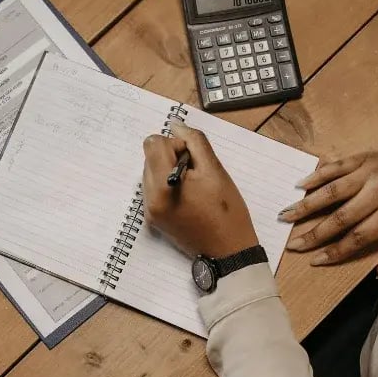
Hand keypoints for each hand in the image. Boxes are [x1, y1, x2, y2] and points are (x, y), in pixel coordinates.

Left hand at [142, 121, 258, 257]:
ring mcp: (149, 211)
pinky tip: (188, 198)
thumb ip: (194, 142)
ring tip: (194, 188)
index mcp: (162, 186)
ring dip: (170, 171)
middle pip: (150, 157)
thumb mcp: (214, 170)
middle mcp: (149, 199)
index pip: (153, 144)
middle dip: (172, 158)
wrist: (228, 251)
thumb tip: (175, 125)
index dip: (175, 144)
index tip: (193, 159)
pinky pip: (154, 189)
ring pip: (151, 172)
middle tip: (197, 175)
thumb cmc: (226, 211)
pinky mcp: (154, 219)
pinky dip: (168, 186)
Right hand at [278, 107, 377, 273]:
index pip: (358, 237)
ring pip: (332, 191)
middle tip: (292, 244)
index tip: (315, 261)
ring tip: (285, 215)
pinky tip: (300, 185)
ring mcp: (371, 170)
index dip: (336, 251)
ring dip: (307, 204)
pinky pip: (338, 166)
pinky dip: (318, 175)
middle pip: (340, 217)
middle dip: (314, 233)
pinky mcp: (368, 154)